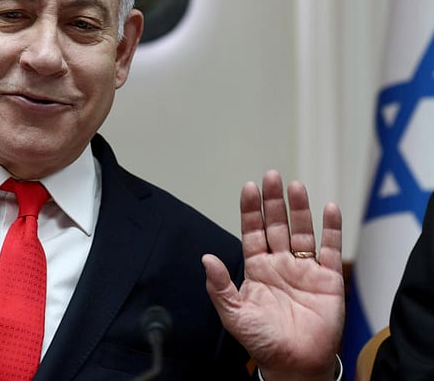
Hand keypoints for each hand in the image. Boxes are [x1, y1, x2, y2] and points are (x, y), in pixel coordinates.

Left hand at [202, 171, 343, 380]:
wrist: (295, 364)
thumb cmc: (263, 341)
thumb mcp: (234, 314)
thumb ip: (220, 286)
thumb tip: (206, 258)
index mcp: (257, 268)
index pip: (252, 231)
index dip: (250, 210)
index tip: (248, 188)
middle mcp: (280, 264)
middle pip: (277, 225)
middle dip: (273, 201)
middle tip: (271, 176)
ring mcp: (304, 269)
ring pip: (302, 232)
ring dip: (300, 209)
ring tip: (295, 186)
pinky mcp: (328, 279)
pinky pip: (331, 249)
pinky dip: (331, 229)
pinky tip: (329, 208)